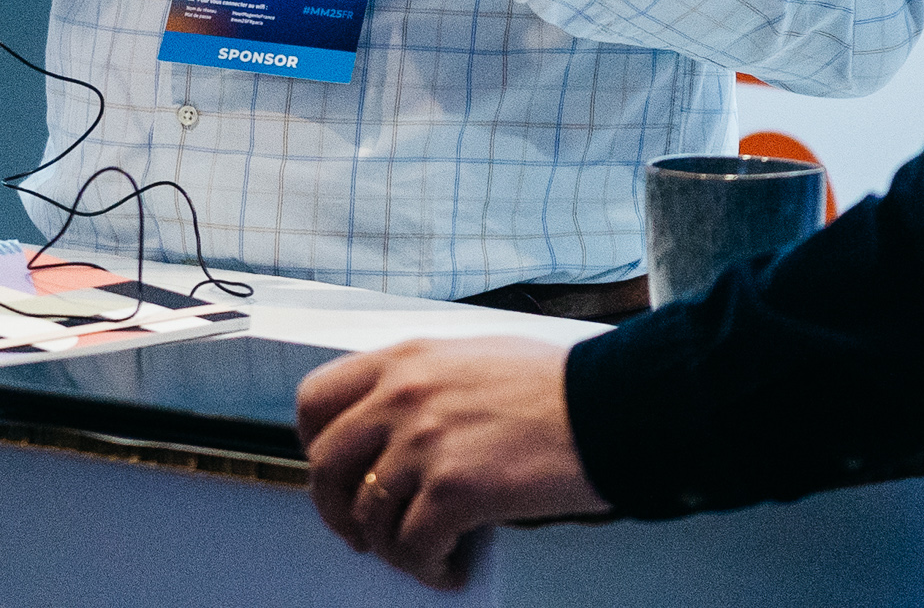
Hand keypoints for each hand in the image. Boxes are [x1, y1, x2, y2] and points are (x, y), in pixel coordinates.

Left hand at [300, 334, 605, 585]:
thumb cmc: (554, 384)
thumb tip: (396, 427)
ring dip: (390, 547)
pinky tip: (449, 567)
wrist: (609, 406)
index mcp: (402, 360)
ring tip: (422, 554)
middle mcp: (402, 396)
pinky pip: (413, 545)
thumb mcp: (469, 357)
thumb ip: (422, 383)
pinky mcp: (456, 490)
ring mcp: (425, 443)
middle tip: (360, 532)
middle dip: (338, 510)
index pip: (315, 400)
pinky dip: (426, 566)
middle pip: (327, 466)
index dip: (315, 446)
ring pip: (369, 515)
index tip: (334, 471)